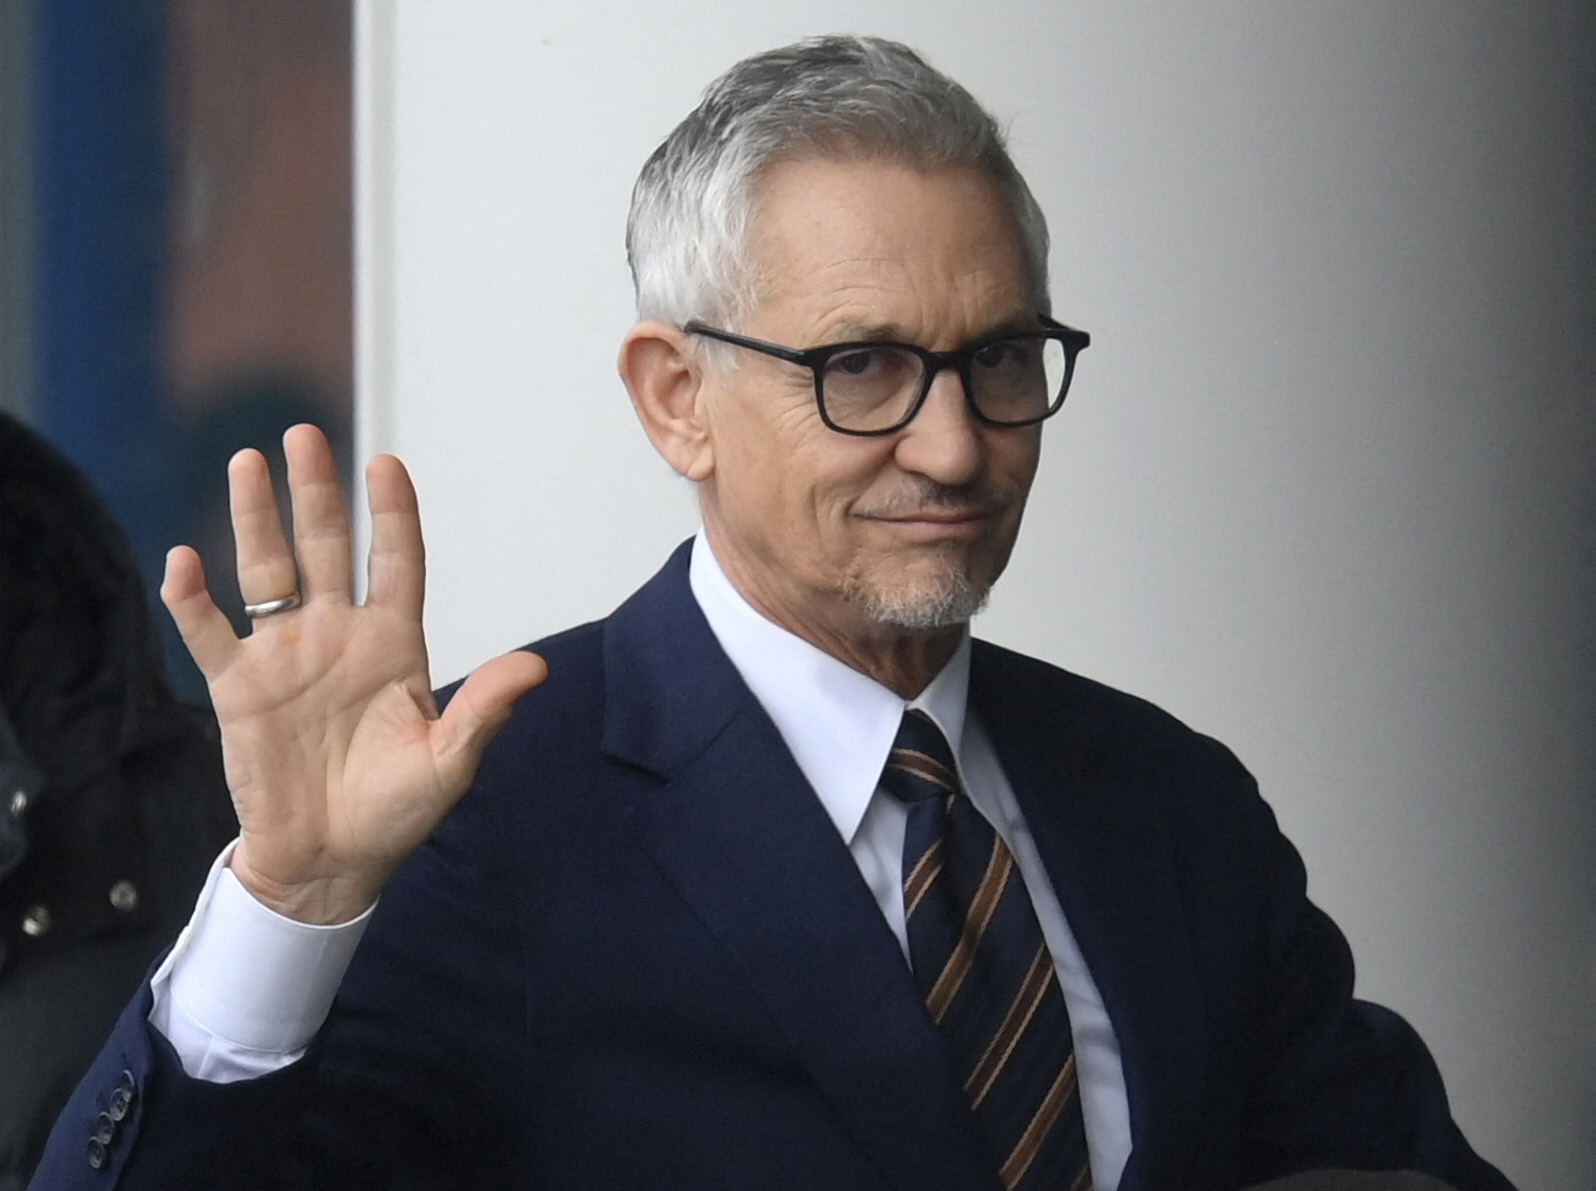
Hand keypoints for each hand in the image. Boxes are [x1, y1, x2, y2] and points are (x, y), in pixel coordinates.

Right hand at [162, 424, 547, 923]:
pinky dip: (192, 600)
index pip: (396, 563)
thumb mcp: (449, 765)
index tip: (386, 465)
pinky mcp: (239, 689)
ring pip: (266, 573)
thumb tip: (536, 667)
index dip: (393, 515)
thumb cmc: (396, 814)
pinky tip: (185, 561)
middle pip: (326, 549)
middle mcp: (338, 637)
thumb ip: (484, 712)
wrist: (330, 865)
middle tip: (303, 436)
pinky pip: (210, 633)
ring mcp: (286, 657)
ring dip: (254, 520)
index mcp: (395, 646)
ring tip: (246, 462)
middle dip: (315, 493)